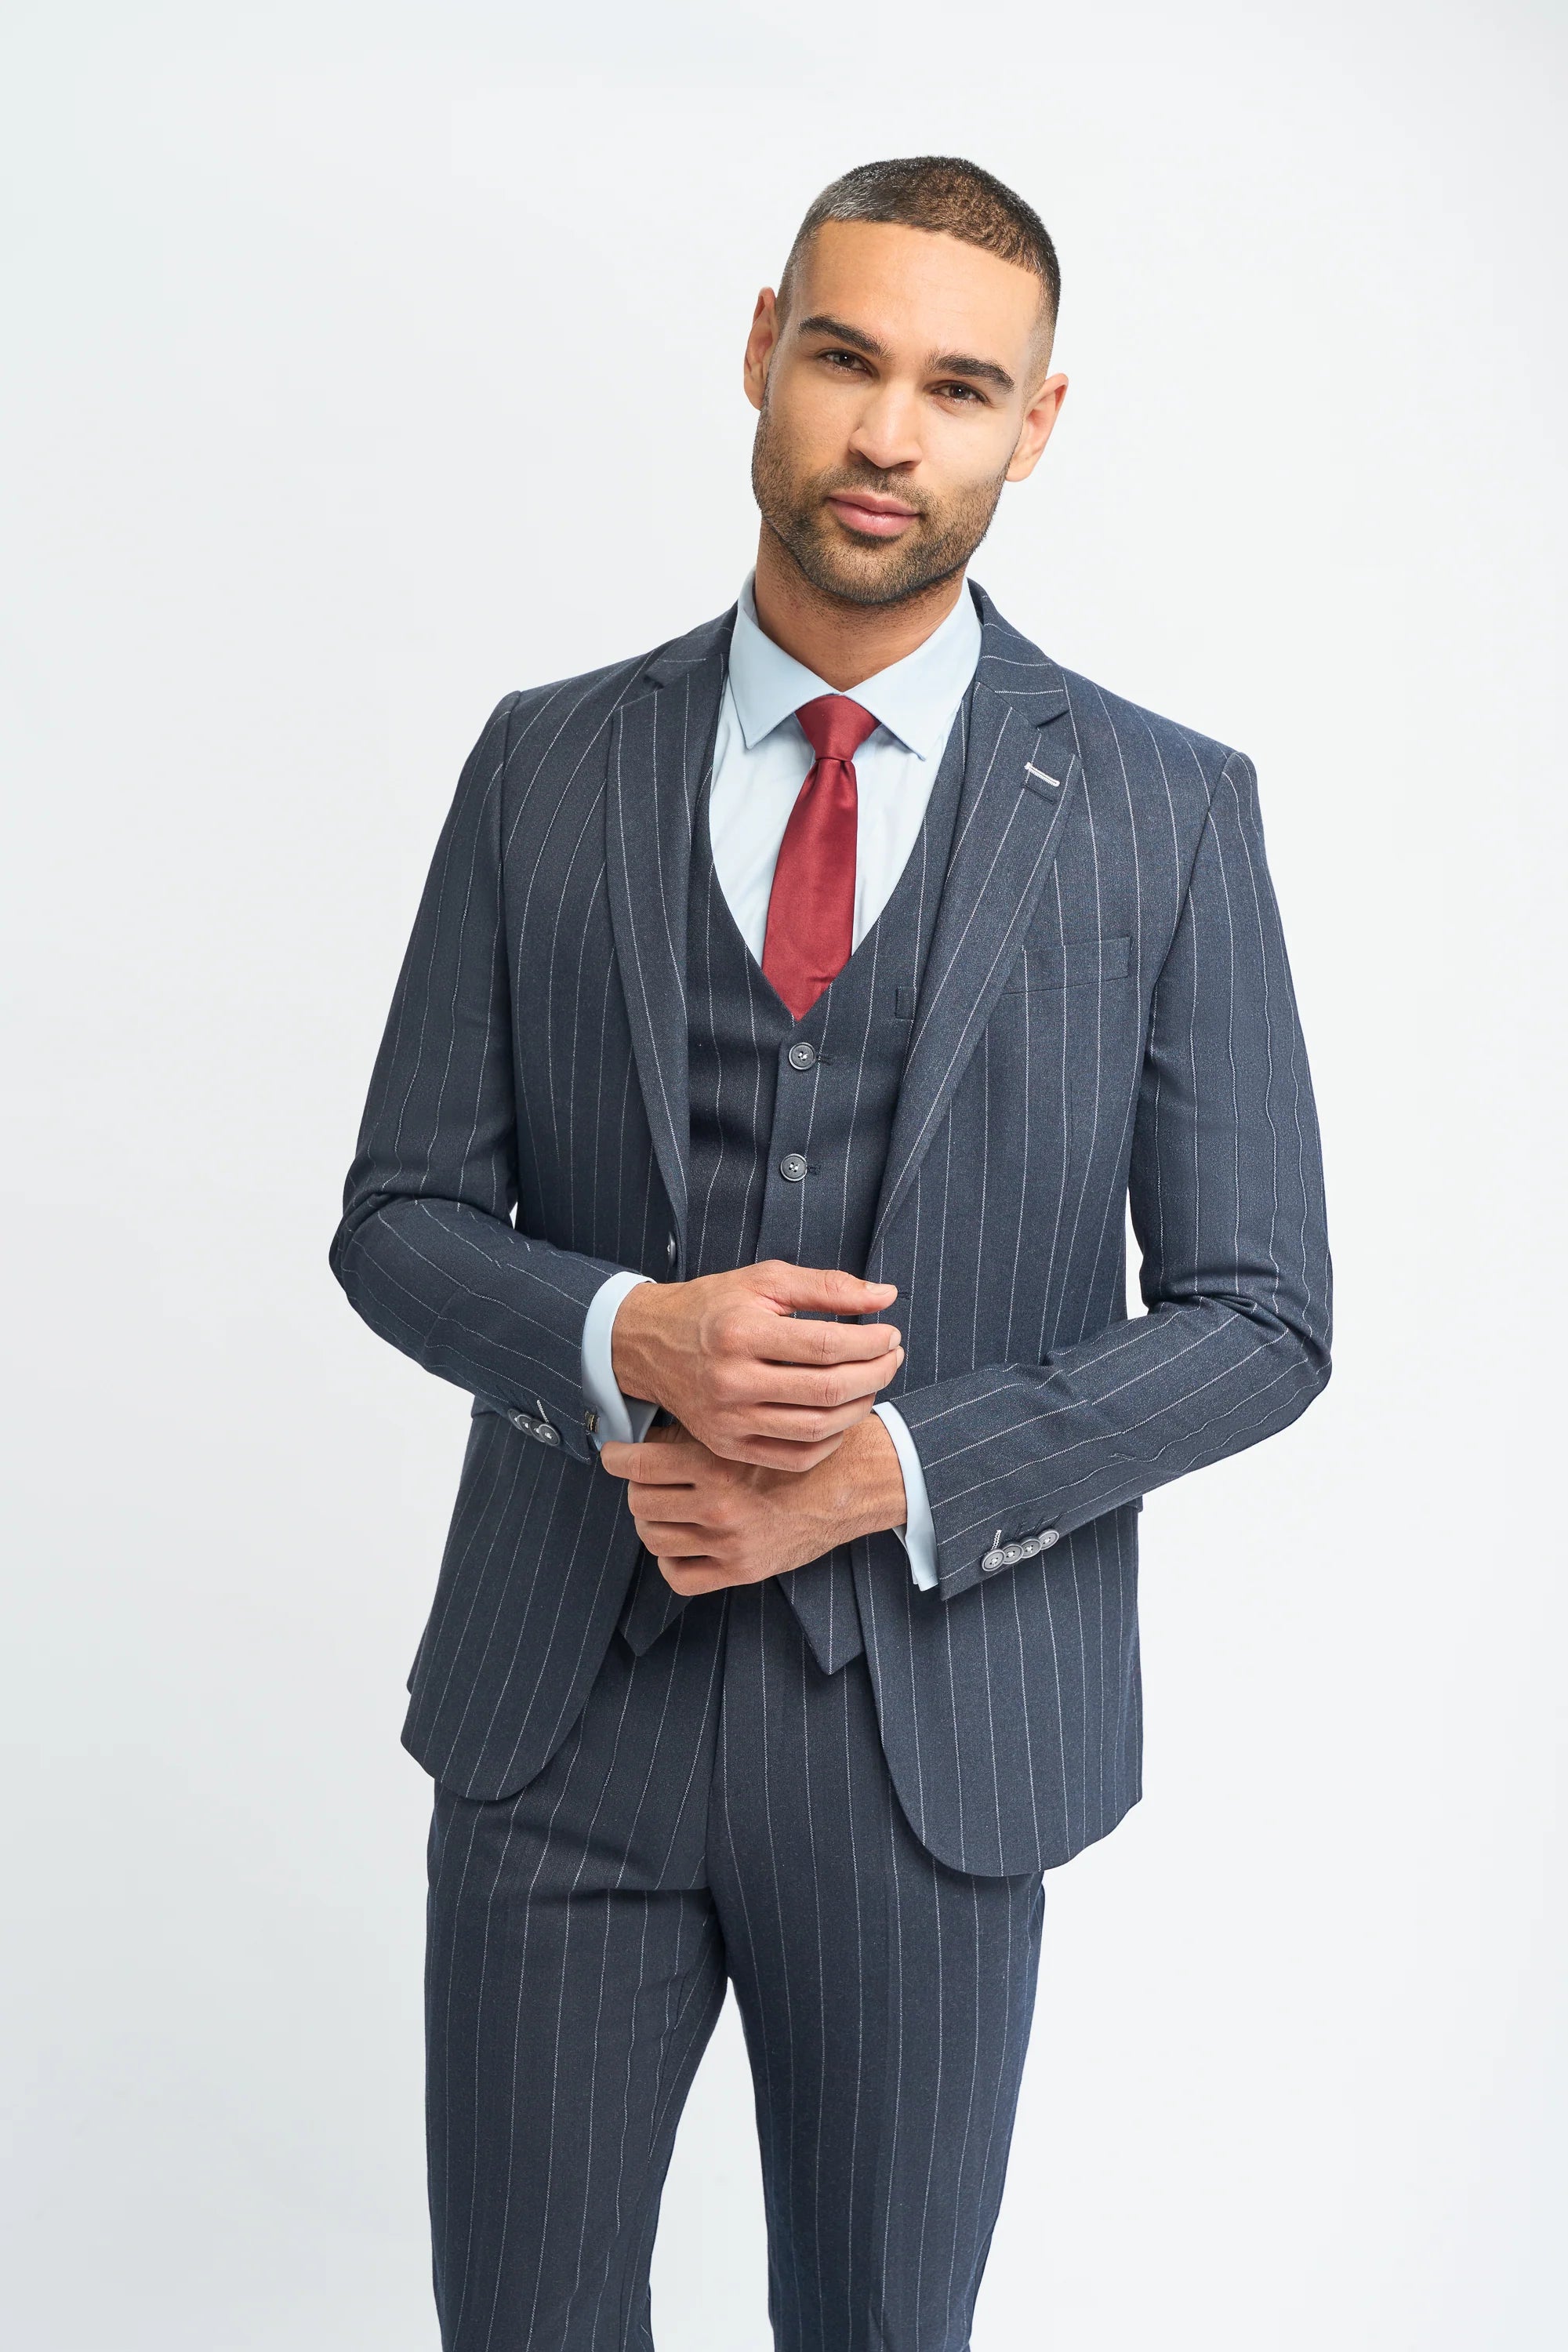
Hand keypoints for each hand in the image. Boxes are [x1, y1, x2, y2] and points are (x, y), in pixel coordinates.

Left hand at [599, 1414, 909, 1593]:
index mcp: (718, 1462)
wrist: (851, 1483)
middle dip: (636, 1487)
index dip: (617, 1457)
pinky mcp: (741, 1570)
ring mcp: (728, 1542)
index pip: (639, 1463)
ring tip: (661, 1508)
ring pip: (653, 1537)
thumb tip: (648, 1436)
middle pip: (640, 1501)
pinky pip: (679, 1576)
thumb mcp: (749, 1427)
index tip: (614, 1453)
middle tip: (644, 1478)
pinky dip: (670, 1559)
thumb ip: (702, 1433)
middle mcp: (718, 1504)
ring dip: (651, 1521)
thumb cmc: (800, 1448)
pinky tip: (680, 1542)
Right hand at [610, 1260, 903, 1470]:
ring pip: (816, 1428)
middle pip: (827, 1389)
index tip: (890, 1334)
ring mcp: (728, 1421)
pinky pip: (794, 1457)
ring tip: (871, 1384)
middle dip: (875, 1374)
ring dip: (859, 1407)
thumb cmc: (713, 1307)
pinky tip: (841, 1416)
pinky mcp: (727, 1447)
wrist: (651, 1345)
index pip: (827, 1345)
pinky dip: (830, 1441)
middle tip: (892, 1357)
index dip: (871, 1342)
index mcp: (741, 1332)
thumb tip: (886, 1296)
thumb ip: (826, 1286)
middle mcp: (732, 1381)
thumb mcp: (764, 1280)